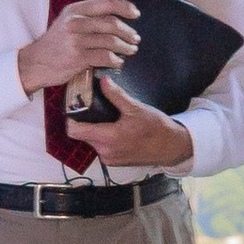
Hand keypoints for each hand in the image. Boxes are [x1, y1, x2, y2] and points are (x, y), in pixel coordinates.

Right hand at [18, 0, 140, 93]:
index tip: (136, 14)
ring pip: (111, 41)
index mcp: (75, 10)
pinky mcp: (77, 57)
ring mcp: (76, 40)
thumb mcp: (68, 22)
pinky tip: (118, 62)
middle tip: (135, 38)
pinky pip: (105, 57)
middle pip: (112, 22)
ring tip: (130, 50)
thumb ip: (88, 16)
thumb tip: (116, 16)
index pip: (107, 2)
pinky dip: (115, 60)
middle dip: (128, 31)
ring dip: (125, 47)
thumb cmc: (55, 43)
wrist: (35, 62)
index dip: (125, 7)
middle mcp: (75, 22)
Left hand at [65, 89, 193, 170]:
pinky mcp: (114, 162)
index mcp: (108, 138)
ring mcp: (109, 159)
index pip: (74, 131)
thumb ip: (116, 95)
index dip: (71, 118)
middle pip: (82, 135)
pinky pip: (100, 148)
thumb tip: (103, 81)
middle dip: (84, 122)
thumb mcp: (136, 108)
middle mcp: (105, 151)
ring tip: (104, 116)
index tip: (74, 106)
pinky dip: (102, 138)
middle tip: (90, 106)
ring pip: (91, 142)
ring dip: (94, 130)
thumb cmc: (156, 128)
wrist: (171, 147)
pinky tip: (113, 128)